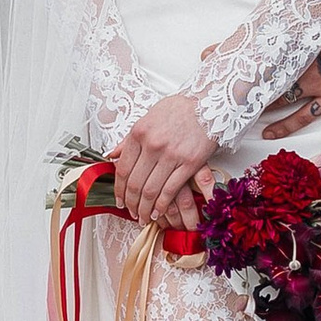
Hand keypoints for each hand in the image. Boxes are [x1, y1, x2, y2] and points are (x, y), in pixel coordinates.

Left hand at [114, 90, 217, 228]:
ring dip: (145, 208)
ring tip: (143, 217)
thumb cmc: (179, 109)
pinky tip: (159, 212)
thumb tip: (112, 154)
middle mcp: (152, 145)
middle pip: (135, 183)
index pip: (122, 169)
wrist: (209, 103)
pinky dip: (162, 205)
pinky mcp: (190, 163)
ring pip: (151, 190)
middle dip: (131, 203)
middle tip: (132, 213)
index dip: (119, 190)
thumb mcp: (148, 118)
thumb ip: (130, 139)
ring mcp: (171, 155)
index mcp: (139, 133)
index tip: (119, 200)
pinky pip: (171, 190)